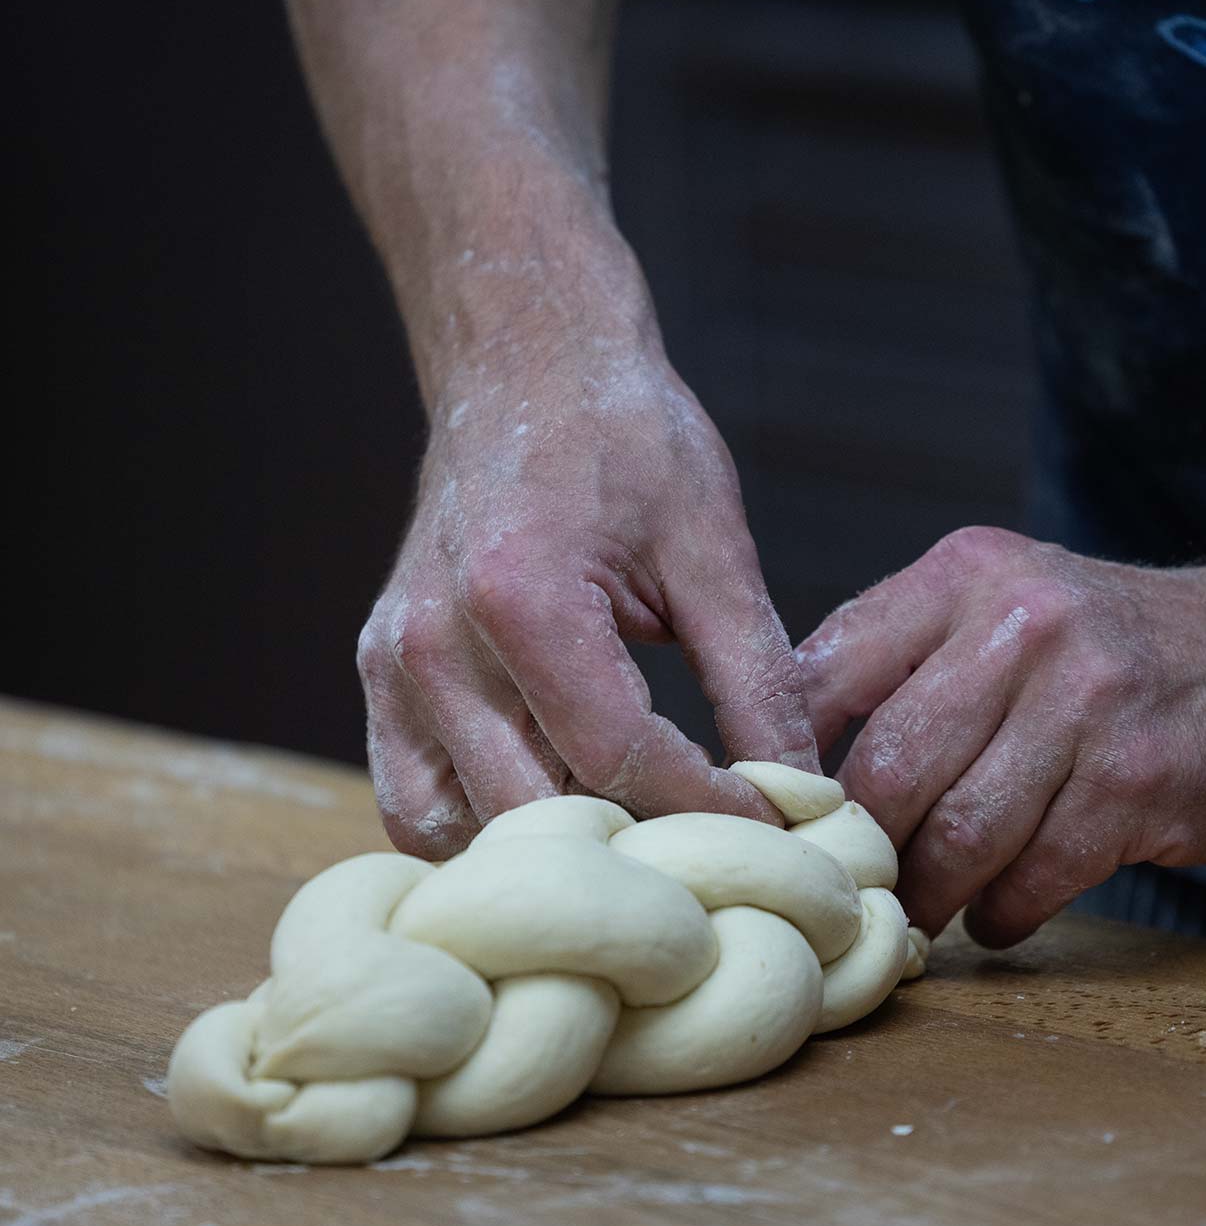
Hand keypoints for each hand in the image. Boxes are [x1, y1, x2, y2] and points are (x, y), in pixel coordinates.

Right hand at [358, 307, 814, 857]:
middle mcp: (434, 646)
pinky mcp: (383, 675)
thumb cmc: (622, 434)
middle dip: (637, 850)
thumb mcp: (712, 547)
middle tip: (718, 864)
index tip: (776, 832)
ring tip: (637, 845)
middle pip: (536, 811)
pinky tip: (561, 815)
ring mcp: (393, 667)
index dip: (710, 810)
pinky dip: (485, 831)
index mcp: (521, 599)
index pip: (621, 758)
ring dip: (548, 859)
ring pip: (458, 833)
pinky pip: (415, 801)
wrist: (527, 361)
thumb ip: (755, 676)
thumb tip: (802, 786)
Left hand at [796, 527, 1205, 947]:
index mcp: (963, 576)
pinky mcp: (1139, 785)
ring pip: (957, 836)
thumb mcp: (1002, 598)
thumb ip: (900, 655)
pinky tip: (996, 913)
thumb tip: (784, 754)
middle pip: (889, 770)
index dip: (783, 764)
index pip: (824, 672)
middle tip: (853, 885)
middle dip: (863, 848)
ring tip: (920, 912)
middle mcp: (1022, 627)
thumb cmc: (1111, 641)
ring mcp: (1086, 706)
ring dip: (927, 895)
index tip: (775, 822)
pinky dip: (999, 912)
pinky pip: (1032, 877)